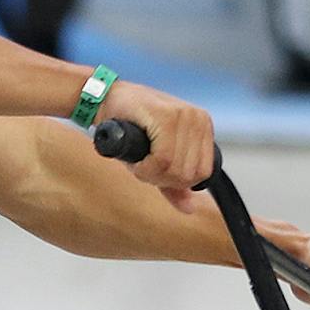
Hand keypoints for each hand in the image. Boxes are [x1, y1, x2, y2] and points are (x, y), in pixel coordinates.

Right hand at [99, 81, 215, 194]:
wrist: (106, 102)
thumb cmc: (131, 126)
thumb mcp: (157, 158)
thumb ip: (174, 184)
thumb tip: (190, 207)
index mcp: (203, 127)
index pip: (203, 173)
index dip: (177, 182)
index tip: (157, 173)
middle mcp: (199, 119)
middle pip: (189, 174)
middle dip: (162, 179)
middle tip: (144, 167)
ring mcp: (185, 115)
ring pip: (175, 169)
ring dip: (151, 175)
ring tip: (139, 161)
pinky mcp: (166, 116)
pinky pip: (162, 160)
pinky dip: (145, 168)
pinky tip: (135, 160)